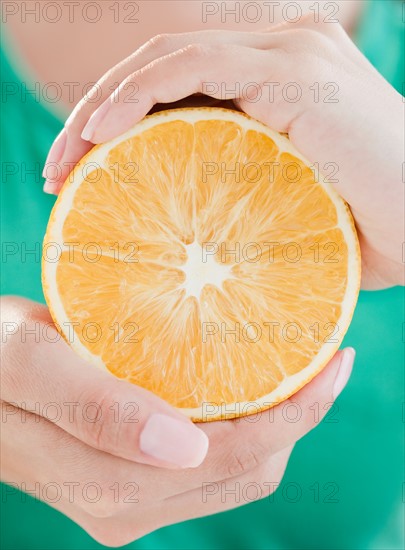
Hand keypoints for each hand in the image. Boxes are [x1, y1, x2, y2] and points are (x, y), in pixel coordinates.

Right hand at [1, 295, 352, 545]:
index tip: (335, 363)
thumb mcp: (30, 364)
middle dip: (298, 419)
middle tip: (328, 357)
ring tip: (302, 366)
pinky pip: (211, 462)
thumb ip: (96, 407)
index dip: (293, 415)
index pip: (232, 456)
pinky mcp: (133, 481)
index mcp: (107, 481)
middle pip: (246, 470)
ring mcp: (130, 499)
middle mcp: (126, 504)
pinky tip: (252, 384)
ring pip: (235, 471)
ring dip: (277, 423)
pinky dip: (244, 426)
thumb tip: (187, 447)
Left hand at [43, 20, 403, 289]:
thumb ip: (236, 207)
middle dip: (98, 116)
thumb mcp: (285, 216)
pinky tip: (99, 134)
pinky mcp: (295, 71)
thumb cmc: (371, 233)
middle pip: (161, 70)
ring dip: (105, 105)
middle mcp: (282, 54)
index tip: (80, 175)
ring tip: (66, 160)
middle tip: (59, 172)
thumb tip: (184, 243)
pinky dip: (138, 94)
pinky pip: (194, 67)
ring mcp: (290, 54)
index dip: (119, 124)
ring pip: (167, 60)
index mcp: (277, 86)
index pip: (177, 90)